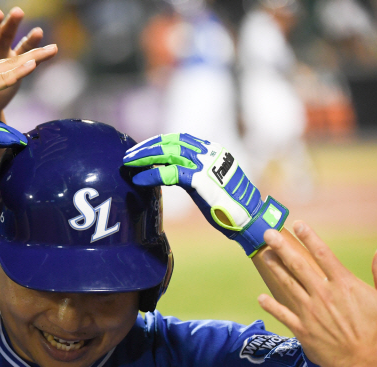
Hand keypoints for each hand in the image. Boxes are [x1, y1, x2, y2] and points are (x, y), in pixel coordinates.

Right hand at [0, 44, 55, 129]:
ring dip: (32, 57)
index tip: (37, 60)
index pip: (1, 70)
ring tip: (52, 49)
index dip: (21, 64)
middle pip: (10, 62)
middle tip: (54, 48)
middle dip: (34, 54)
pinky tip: (32, 65)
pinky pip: (0, 78)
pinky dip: (17, 71)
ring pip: (10, 65)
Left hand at [123, 133, 287, 255]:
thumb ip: (193, 172)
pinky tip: (139, 179)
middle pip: (170, 142)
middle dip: (146, 147)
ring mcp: (205, 164)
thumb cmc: (229, 205)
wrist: (249, 218)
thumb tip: (169, 171)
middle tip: (128, 155)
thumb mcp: (211, 181)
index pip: (178, 139)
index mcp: (212, 150)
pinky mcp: (200, 180)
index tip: (142, 149)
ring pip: (167, 153)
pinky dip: (151, 174)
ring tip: (128, 163)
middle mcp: (208, 153)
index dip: (157, 142)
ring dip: (145, 157)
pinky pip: (169, 173)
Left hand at [258, 221, 376, 366]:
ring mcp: (311, 311)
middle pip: (298, 264)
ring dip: (274, 269)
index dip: (309, 237)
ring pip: (287, 284)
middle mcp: (323, 294)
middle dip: (282, 247)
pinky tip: (261, 298)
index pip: (322, 253)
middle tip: (268, 234)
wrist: (368, 365)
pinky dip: (271, 306)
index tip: (297, 224)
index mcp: (344, 284)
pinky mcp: (303, 329)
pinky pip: (282, 314)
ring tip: (264, 256)